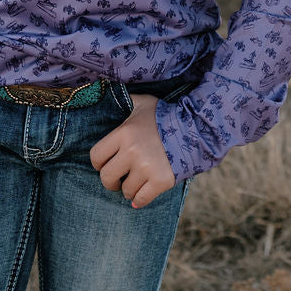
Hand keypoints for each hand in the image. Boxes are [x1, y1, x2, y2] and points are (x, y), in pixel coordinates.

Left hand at [89, 93, 175, 208]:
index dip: (99, 162)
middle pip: (106, 177)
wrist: (193, 129)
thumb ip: (123, 100)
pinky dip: (139, 200)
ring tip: (135, 181)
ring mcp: (147, 168)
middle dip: (110, 180)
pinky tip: (141, 194)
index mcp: (123, 133)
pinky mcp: (161, 181)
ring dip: (128, 189)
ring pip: (125, 190)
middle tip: (118, 177)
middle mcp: (132, 152)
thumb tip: (103, 90)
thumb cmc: (162, 116)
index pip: (96, 156)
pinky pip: (141, 200)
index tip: (106, 163)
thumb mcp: (141, 103)